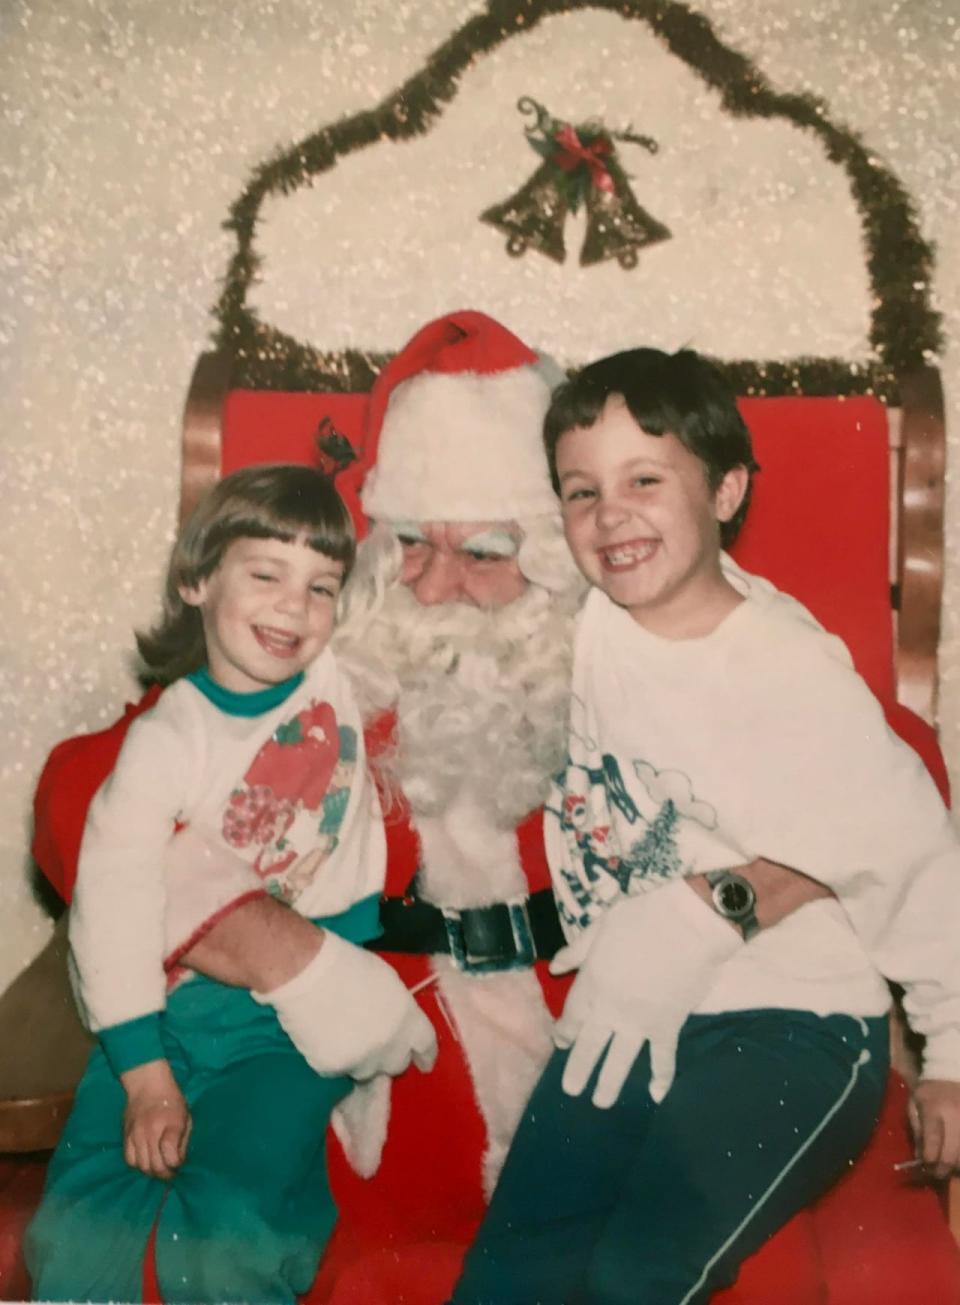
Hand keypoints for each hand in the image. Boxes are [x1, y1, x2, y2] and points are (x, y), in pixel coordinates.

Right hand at [121, 1059, 191, 1179]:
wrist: (147, 1085)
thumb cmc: (171, 1100)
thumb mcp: (185, 1117)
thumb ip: (183, 1140)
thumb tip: (179, 1161)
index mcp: (171, 1126)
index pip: (171, 1158)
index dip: (176, 1164)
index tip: (179, 1163)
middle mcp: (151, 1133)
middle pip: (155, 1166)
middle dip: (165, 1174)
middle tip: (170, 1172)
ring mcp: (136, 1136)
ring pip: (142, 1166)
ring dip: (152, 1171)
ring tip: (158, 1167)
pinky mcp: (125, 1137)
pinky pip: (129, 1160)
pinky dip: (138, 1165)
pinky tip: (145, 1160)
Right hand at [254, 931, 437, 1080]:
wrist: (307, 972)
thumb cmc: (348, 965)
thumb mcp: (388, 982)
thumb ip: (398, 1009)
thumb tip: (395, 1022)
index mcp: (407, 1018)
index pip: (426, 1045)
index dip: (424, 1054)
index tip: (422, 1061)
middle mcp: (389, 1045)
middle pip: (398, 1064)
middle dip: (390, 1056)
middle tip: (375, 1043)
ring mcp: (361, 1060)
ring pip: (367, 1071)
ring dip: (361, 1060)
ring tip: (345, 1037)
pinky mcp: (333, 1068)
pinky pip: (337, 1071)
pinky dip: (333, 1059)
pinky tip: (323, 1038)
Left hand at [550, 879, 740, 1107]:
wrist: (687, 923)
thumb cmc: (642, 916)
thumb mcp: (600, 925)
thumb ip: (577, 950)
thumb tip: (554, 967)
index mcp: (592, 982)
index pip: (572, 1016)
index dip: (564, 1032)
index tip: (560, 1042)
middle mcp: (610, 1009)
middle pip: (589, 1045)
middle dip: (578, 1069)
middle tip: (571, 1090)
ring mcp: (640, 1022)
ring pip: (620, 1060)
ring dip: (609, 1084)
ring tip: (600, 1103)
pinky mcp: (668, 1025)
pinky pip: (662, 1058)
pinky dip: (661, 1077)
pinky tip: (656, 1095)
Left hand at [908, 1080, 959, 1178]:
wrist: (952, 1074)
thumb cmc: (930, 1090)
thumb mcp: (914, 1103)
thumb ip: (916, 1130)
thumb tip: (919, 1158)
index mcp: (934, 1109)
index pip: (932, 1141)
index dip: (929, 1160)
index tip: (925, 1167)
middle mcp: (955, 1117)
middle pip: (952, 1154)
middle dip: (943, 1169)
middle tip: (937, 1174)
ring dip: (957, 1167)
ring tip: (950, 1167)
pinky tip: (958, 1159)